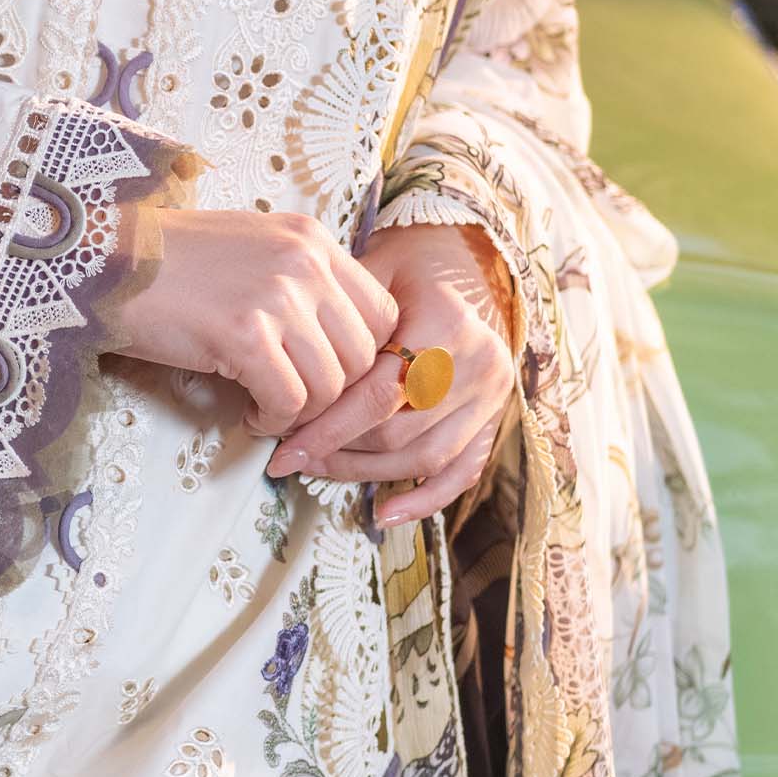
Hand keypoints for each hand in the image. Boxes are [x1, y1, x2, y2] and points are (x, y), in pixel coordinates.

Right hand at [103, 207, 400, 434]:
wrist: (103, 260)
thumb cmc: (171, 263)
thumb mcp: (253, 250)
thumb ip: (301, 283)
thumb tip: (336, 342)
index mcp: (312, 239)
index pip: (382, 313)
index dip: (366, 360)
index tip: (334, 381)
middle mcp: (304, 262)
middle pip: (364, 354)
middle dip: (337, 396)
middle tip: (301, 407)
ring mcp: (277, 296)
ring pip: (330, 385)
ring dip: (303, 413)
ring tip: (270, 411)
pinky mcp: (244, 333)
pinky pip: (288, 400)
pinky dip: (274, 420)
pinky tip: (249, 414)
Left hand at [269, 220, 517, 522]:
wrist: (465, 262)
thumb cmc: (405, 268)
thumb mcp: (371, 273)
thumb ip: (339, 321)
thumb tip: (283, 376)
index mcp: (446, 322)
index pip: (380, 393)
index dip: (327, 428)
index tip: (283, 447)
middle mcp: (478, 362)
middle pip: (399, 430)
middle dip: (338, 450)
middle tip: (292, 454)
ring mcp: (492, 395)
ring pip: (424, 456)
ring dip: (365, 472)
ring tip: (319, 468)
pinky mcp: (495, 418)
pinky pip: (462, 472)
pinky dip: (424, 498)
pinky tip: (384, 514)